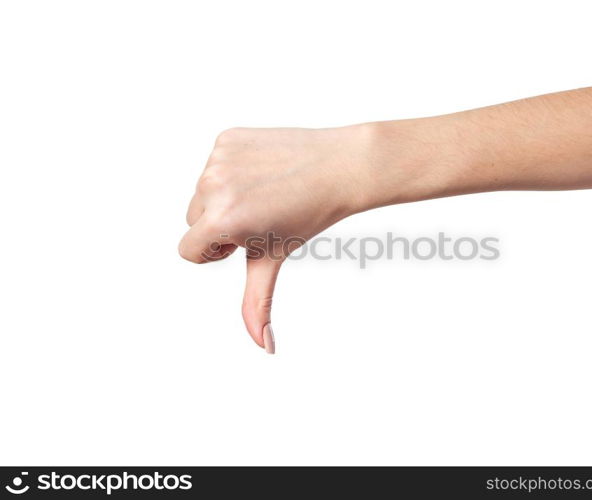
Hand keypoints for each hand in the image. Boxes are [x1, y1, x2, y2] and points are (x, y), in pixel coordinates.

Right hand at [179, 125, 370, 352]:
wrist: (341, 167)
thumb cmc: (308, 216)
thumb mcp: (273, 260)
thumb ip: (257, 304)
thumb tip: (265, 348)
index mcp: (223, 219)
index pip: (188, 251)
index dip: (217, 253)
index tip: (247, 242)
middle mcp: (215, 185)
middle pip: (193, 222)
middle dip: (220, 226)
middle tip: (262, 217)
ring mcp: (219, 157)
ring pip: (202, 193)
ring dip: (225, 199)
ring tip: (264, 195)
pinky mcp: (226, 137)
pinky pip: (214, 165)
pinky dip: (233, 171)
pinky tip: (263, 173)